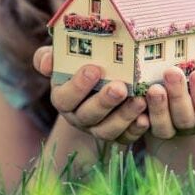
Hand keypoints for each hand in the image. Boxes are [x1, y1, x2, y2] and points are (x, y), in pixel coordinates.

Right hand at [33, 46, 149, 143]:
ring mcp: (98, 129)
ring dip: (124, 116)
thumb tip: (48, 62)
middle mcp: (79, 117)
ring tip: (140, 100)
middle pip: (88, 115)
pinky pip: (126, 137)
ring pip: (108, 130)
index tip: (94, 69)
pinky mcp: (118, 136)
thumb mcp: (63, 57)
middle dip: (104, 102)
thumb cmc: (82, 63)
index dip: (78, 86)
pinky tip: (147, 118)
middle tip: (120, 87)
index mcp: (64, 98)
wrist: (104, 80)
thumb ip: (49, 57)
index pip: (65, 97)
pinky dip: (136, 129)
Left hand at [144, 59, 194, 139]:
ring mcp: (168, 127)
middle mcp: (190, 125)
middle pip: (185, 119)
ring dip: (158, 107)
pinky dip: (138, 117)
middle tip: (171, 72)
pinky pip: (141, 128)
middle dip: (178, 96)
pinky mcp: (147, 125)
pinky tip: (136, 100)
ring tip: (154, 87)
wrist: (183, 81)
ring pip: (163, 126)